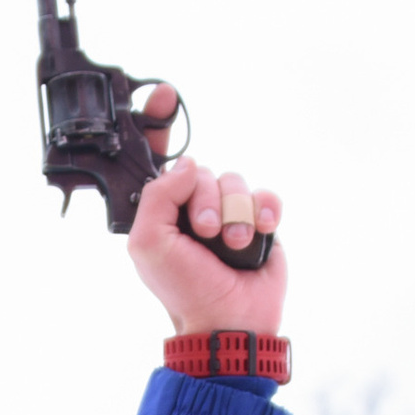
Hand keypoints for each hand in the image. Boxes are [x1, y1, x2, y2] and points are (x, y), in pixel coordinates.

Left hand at [128, 85, 286, 337]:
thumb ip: (157, 196)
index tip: (164, 93)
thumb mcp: (148, 244)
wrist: (229, 321)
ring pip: (234, 181)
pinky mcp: (260, 222)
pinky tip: (258, 234)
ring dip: (234, 214)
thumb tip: (190, 165)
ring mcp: (229, 212)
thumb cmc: (184, 288)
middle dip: (205, 201)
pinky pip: (266, 195)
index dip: (158, 121)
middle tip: (205, 233)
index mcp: (162, 208)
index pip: (158, 155)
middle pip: (202, 168)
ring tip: (231, 246)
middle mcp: (194, 205)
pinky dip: (263, 212)